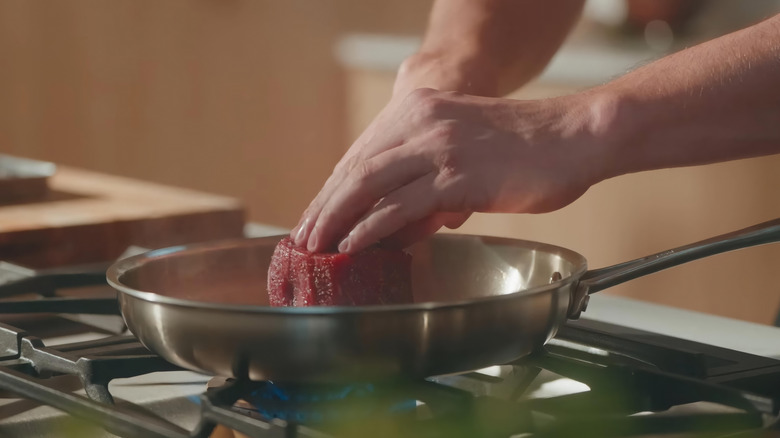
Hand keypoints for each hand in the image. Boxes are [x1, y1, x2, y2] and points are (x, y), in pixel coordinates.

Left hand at [291, 88, 608, 253]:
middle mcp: (423, 123)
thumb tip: (395, 224)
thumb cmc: (526, 148)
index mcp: (420, 111)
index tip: (315, 216)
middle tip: (303, 237)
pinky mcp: (457, 176)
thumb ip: (426, 180)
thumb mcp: (463, 151)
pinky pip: (400, 205)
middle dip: (324, 207)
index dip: (332, 190)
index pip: (361, 154)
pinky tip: (352, 245)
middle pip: (355, 168)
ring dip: (336, 219)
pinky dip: (370, 227)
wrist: (574, 136)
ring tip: (316, 246)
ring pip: (367, 184)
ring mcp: (438, 148)